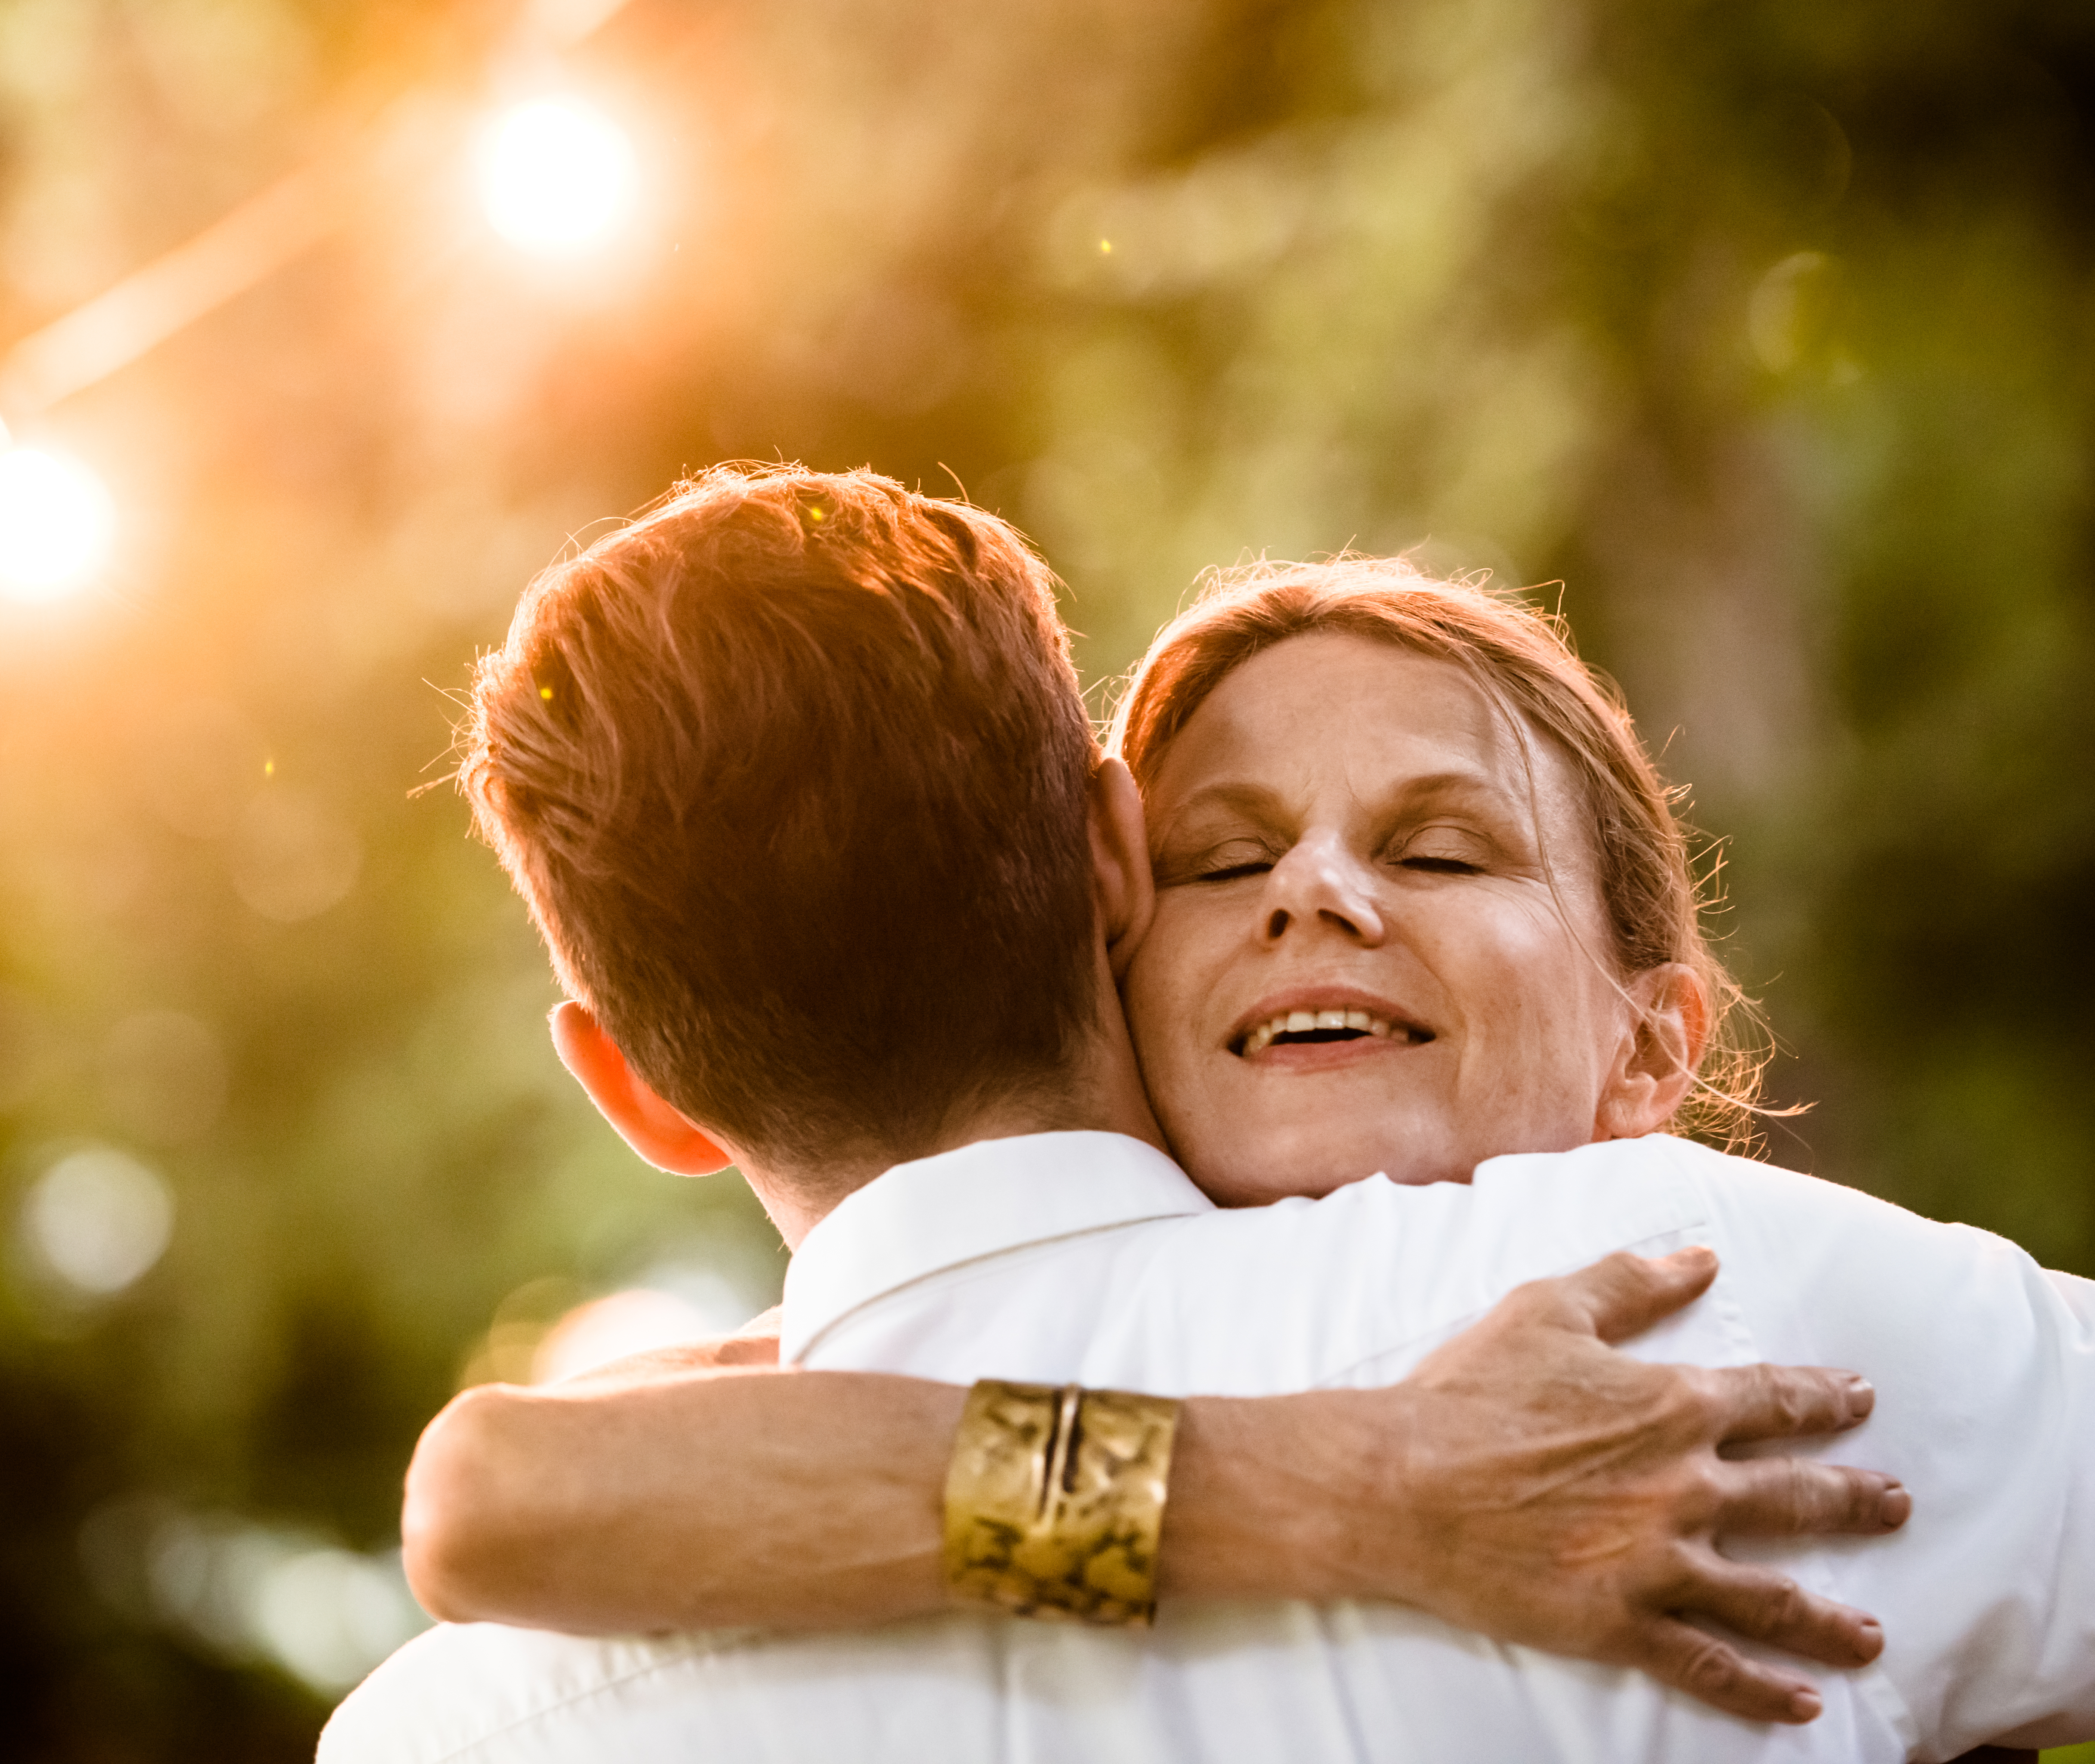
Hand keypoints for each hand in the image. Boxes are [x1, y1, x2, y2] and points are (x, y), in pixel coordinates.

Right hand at [1340, 1247, 1905, 1722]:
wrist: (1402, 1480)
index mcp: (1670, 1406)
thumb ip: (1630, 1282)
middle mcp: (1684, 1486)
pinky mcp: (1623, 1622)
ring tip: (1871, 1635)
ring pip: (1772, 1598)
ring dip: (1830, 1619)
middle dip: (1856, 1500)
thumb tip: (1699, 1259)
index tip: (1860, 1399)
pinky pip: (1710, 1665)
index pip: (1775, 1400)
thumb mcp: (1548, 1310)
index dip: (1825, 1398)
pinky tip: (1802, 1703)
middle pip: (1798, 1497)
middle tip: (1895, 1505)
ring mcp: (1658, 1561)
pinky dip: (1762, 1690)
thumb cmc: (1470, 1391)